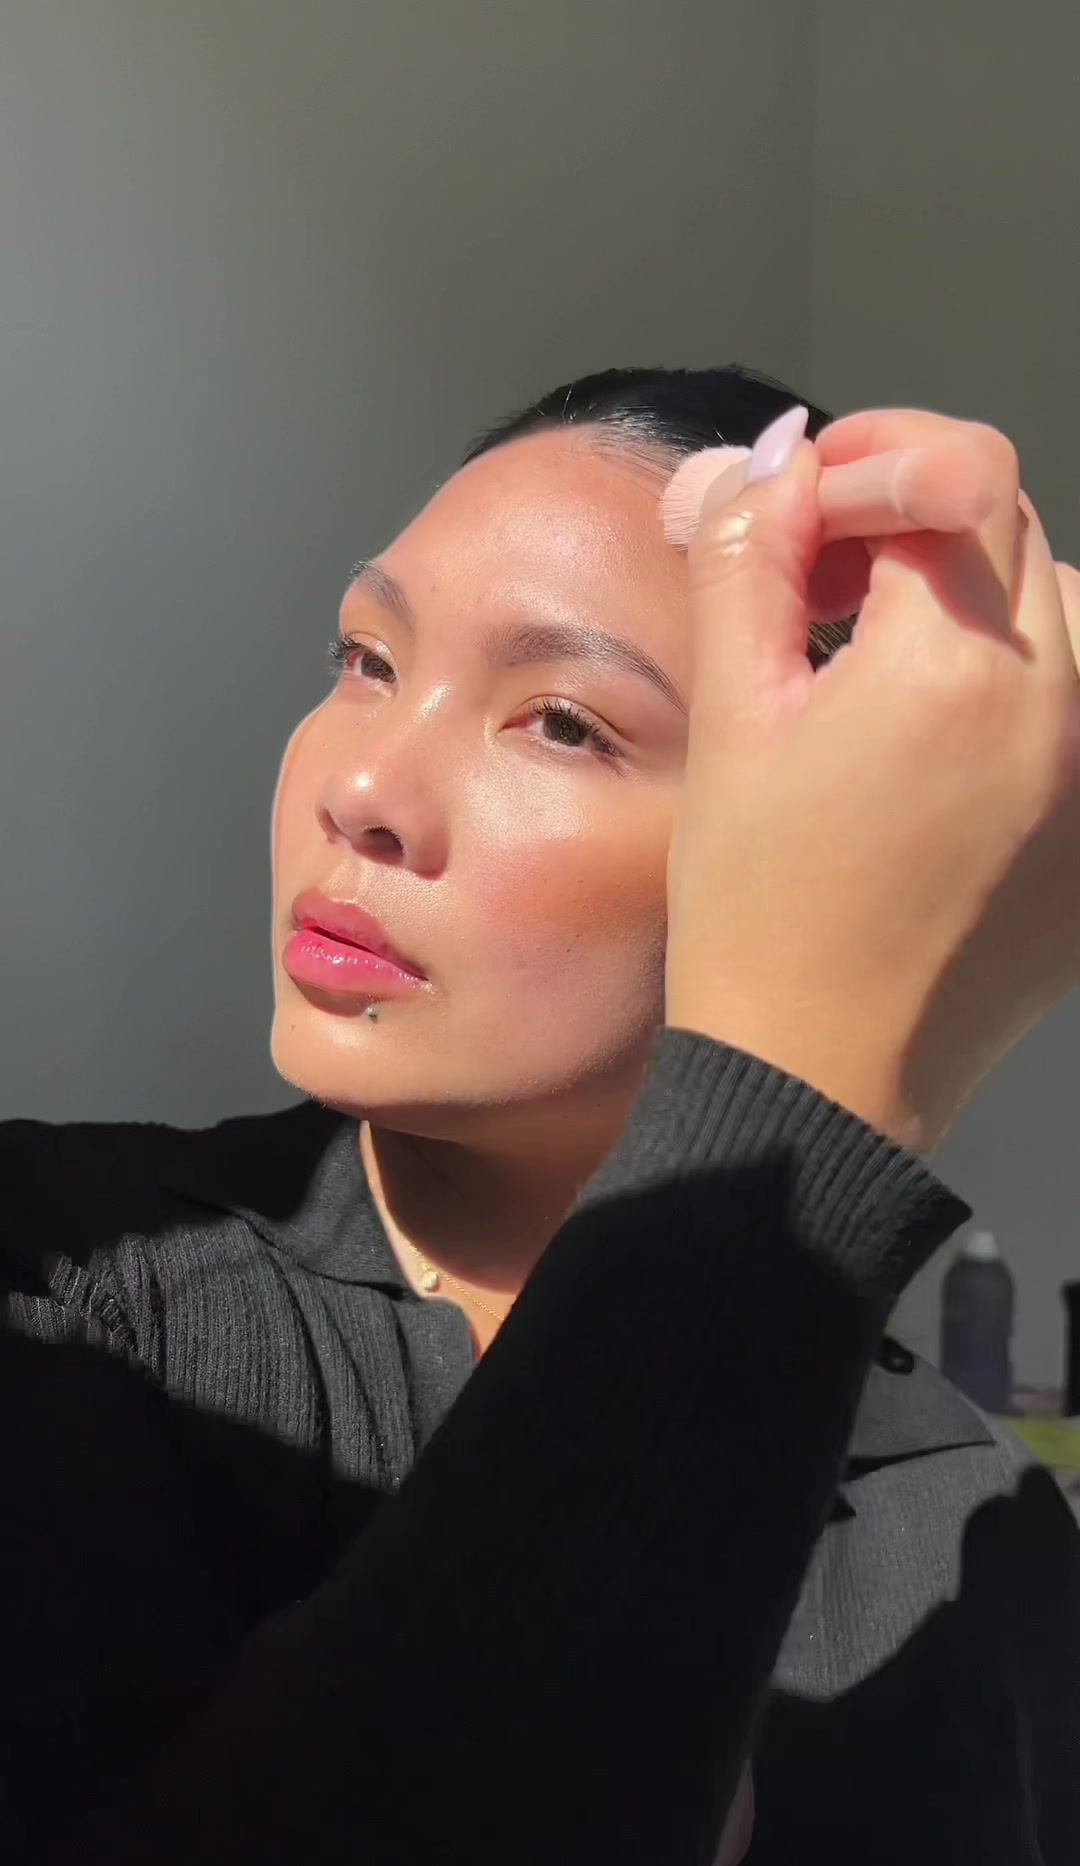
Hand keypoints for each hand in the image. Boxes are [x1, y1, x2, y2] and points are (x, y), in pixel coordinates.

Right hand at [665, 409, 1079, 1152]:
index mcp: (956, 668)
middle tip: (817, 589)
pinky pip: (1079, 715)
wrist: (815, 1077)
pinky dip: (1022, 692)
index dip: (872, 460)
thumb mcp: (731, 723)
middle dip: (914, 527)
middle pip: (1015, 535)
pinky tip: (937, 743)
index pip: (958, 474)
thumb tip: (772, 463)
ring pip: (1067, 615)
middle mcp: (1060, 710)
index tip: (806, 503)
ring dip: (980, 601)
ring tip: (881, 662)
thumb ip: (750, 565)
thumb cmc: (757, 915)